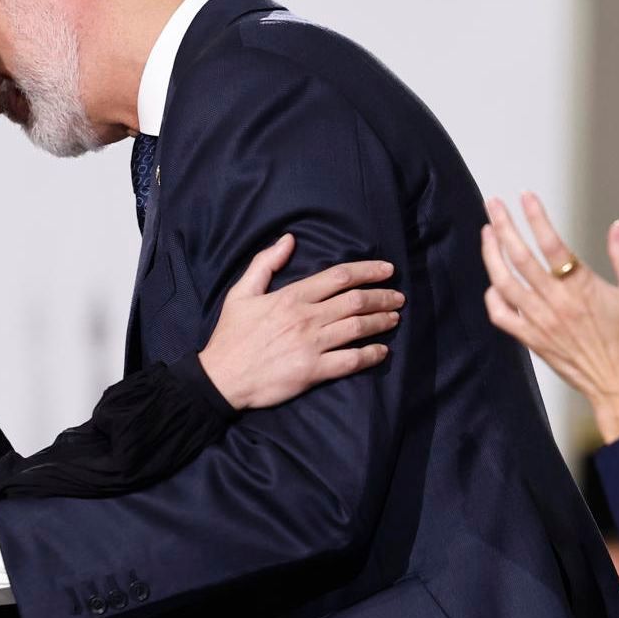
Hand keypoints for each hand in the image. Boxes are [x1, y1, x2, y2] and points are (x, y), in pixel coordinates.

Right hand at [199, 233, 399, 409]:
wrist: (220, 378)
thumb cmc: (231, 335)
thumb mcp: (241, 293)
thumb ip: (265, 263)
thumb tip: (288, 240)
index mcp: (291, 296)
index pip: (339, 277)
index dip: (368, 271)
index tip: (387, 270)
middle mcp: (306, 318)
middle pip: (355, 301)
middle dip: (382, 296)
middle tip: (398, 297)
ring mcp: (311, 345)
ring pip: (357, 328)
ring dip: (381, 321)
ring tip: (394, 318)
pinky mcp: (313, 371)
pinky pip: (351, 361)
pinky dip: (371, 355)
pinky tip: (382, 351)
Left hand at [479, 193, 618, 442]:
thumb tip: (618, 224)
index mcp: (582, 288)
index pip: (552, 245)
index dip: (536, 218)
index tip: (525, 197)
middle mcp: (555, 303)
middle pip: (519, 257)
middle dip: (503, 226)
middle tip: (492, 204)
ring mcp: (539, 322)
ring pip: (504, 283)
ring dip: (491, 255)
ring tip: (486, 233)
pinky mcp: (531, 340)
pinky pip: (501, 316)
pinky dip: (492, 296)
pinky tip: (493, 282)